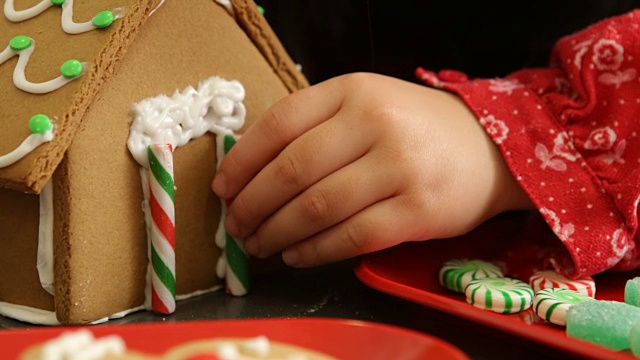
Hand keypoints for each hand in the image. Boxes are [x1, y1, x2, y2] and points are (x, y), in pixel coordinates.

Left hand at [212, 73, 531, 266]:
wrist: (490, 149)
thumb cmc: (415, 129)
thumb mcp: (366, 105)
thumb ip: (315, 126)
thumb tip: (250, 170)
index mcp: (354, 91)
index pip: (280, 124)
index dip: (242, 161)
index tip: (222, 187)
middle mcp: (376, 124)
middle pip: (292, 170)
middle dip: (253, 204)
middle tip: (235, 225)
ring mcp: (399, 168)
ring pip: (317, 208)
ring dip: (277, 232)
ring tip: (259, 244)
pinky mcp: (417, 211)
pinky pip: (350, 237)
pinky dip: (314, 251)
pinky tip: (296, 255)